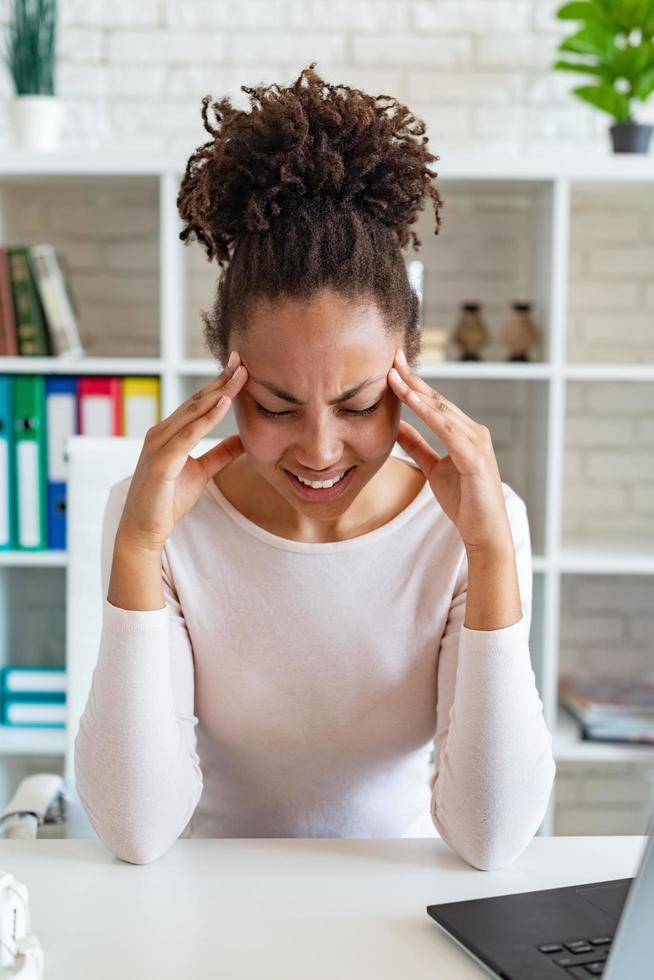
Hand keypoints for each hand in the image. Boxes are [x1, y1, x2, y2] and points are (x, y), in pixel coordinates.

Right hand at [117, 352, 249, 551]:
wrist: (143, 528)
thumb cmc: (167, 499)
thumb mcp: (202, 472)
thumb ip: (220, 454)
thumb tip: (243, 438)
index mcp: (169, 433)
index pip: (199, 403)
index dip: (219, 384)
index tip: (240, 367)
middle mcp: (161, 433)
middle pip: (196, 401)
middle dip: (220, 380)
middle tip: (241, 359)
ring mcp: (158, 445)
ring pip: (193, 413)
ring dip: (218, 392)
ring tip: (239, 375)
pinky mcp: (161, 461)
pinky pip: (188, 435)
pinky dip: (207, 418)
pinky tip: (224, 403)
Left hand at [388, 348, 512, 553]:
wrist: (484, 532)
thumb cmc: (464, 502)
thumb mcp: (433, 468)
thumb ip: (417, 445)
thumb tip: (396, 425)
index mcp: (464, 433)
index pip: (434, 403)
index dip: (413, 385)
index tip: (392, 366)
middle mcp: (474, 432)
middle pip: (437, 400)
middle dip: (413, 378)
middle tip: (392, 356)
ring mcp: (476, 442)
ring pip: (441, 410)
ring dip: (415, 391)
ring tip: (393, 373)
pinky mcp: (475, 456)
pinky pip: (447, 429)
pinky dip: (427, 413)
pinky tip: (410, 400)